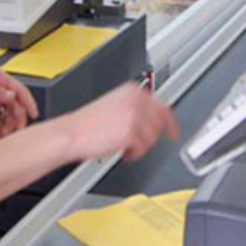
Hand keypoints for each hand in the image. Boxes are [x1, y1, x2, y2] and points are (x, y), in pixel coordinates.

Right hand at [59, 83, 178, 161]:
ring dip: (140, 146)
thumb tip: (155, 119)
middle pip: (160, 123)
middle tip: (138, 142)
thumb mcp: (114, 105)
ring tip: (124, 145)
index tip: (173, 133)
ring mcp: (134, 115)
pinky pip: (143, 149)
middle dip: (151, 136)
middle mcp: (135, 100)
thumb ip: (136, 108)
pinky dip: (134, 154)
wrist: (72, 133)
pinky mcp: (131, 132)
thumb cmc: (88, 123)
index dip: (170, 123)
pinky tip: (123, 150)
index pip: (162, 106)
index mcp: (132, 90)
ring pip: (153, 138)